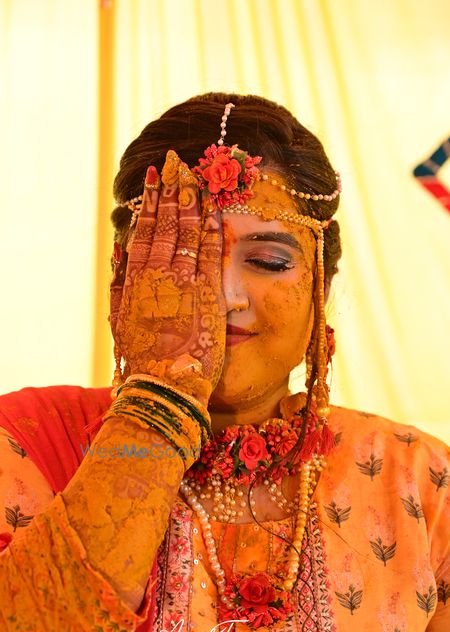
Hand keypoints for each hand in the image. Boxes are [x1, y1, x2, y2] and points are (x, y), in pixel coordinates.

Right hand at [109, 151, 226, 403]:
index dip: (152, 202)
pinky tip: (216, 209)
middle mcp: (159, 275)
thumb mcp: (118, 318)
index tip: (156, 178)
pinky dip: (213, 229)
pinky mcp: (208, 294)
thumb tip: (119, 247)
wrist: (163, 385)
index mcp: (136, 279)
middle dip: (172, 191)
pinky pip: (211, 254)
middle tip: (177, 163)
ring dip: (193, 202)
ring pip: (188, 233)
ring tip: (195, 176)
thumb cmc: (141, 356)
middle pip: (167, 224)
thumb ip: (118, 282)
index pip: (145, 230)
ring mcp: (184, 282)